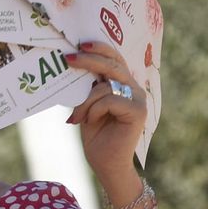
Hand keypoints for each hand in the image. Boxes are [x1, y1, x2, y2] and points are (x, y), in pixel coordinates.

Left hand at [64, 41, 147, 182]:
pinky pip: (109, 100)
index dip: (100, 49)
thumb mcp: (88, 106)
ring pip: (106, 85)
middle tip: (69, 58)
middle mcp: (133, 89)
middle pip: (112, 66)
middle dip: (89, 60)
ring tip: (78, 117)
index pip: (114, 60)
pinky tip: (90, 121)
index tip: (80, 45)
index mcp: (123, 85)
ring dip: (85, 101)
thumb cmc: (96, 136)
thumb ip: (88, 87)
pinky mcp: (138, 111)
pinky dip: (94, 110)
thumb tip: (75, 63)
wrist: (105, 164)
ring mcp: (138, 99)